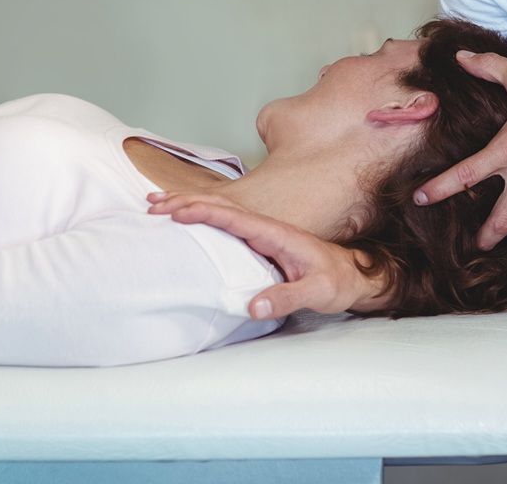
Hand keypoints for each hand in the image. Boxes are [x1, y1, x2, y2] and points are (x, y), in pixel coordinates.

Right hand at [147, 192, 381, 317]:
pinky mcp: (258, 239)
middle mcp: (266, 226)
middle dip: (184, 201)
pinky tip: (185, 215)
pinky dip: (201, 213)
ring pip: (219, 209)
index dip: (204, 212)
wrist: (354, 274)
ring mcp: (261, 231)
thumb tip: (252, 304)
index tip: (176, 212)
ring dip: (188, 203)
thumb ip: (287, 297)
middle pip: (219, 206)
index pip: (233, 217)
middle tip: (151, 203)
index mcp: (276, 232)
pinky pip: (224, 221)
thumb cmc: (338, 281)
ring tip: (157, 201)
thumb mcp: (317, 292)